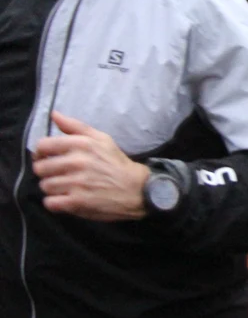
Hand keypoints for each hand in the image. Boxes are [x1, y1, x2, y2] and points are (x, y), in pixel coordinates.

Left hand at [32, 112, 149, 220]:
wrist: (136, 189)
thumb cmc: (116, 163)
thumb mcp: (101, 139)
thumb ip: (75, 126)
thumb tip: (53, 114)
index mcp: (81, 144)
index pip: (43, 146)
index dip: (41, 153)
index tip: (48, 158)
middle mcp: (77, 162)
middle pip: (40, 168)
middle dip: (47, 172)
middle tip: (59, 175)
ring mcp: (76, 183)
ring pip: (44, 186)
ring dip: (53, 188)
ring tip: (66, 188)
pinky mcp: (77, 202)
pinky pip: (50, 203)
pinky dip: (55, 203)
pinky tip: (66, 199)